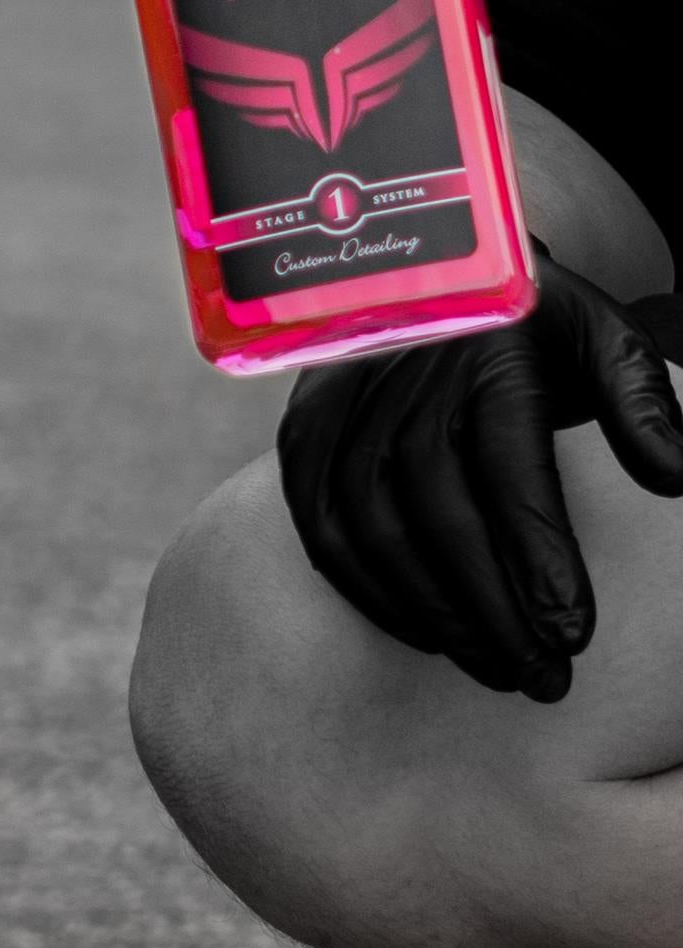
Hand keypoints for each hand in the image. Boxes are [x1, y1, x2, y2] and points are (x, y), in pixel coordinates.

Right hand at [277, 255, 682, 701]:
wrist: (423, 269)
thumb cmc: (529, 321)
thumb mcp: (602, 335)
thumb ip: (641, 402)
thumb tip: (676, 477)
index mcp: (482, 353)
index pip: (506, 466)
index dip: (536, 555)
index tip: (572, 634)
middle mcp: (400, 378)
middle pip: (437, 512)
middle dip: (491, 609)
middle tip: (543, 678)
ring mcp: (340, 404)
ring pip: (372, 527)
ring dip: (432, 610)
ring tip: (493, 667)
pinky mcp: (302, 430)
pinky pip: (321, 524)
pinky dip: (367, 588)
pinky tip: (423, 629)